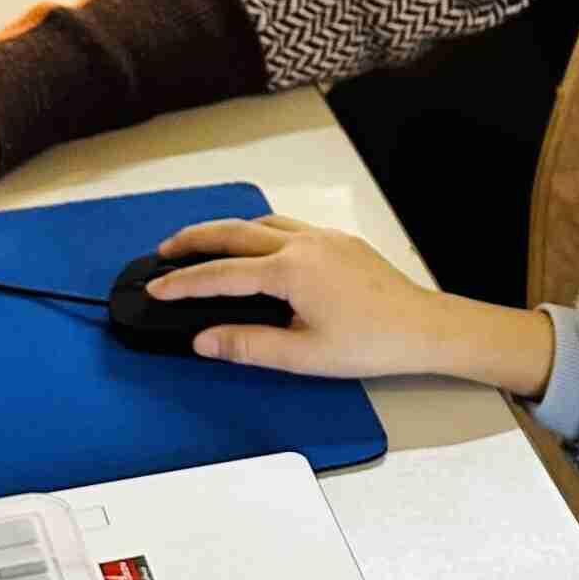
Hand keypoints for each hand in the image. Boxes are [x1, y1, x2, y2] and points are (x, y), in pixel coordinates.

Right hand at [146, 216, 557, 393]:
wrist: (425, 328)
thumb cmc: (371, 344)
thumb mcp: (302, 355)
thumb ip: (247, 345)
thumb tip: (203, 340)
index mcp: (290, 271)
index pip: (220, 275)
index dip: (182, 283)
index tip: (154, 290)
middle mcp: (303, 244)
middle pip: (234, 233)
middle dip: (194, 240)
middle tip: (164, 252)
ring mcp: (324, 238)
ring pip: (262, 224)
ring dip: (227, 231)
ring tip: (203, 245)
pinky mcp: (340, 242)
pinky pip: (288, 227)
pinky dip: (259, 232)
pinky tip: (255, 248)